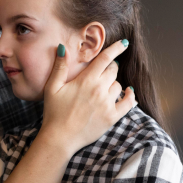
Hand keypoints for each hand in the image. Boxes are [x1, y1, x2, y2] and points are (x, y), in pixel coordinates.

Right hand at [41, 40, 135, 155]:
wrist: (60, 138)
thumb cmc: (54, 113)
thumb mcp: (52, 88)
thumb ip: (59, 67)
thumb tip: (62, 47)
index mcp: (86, 80)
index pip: (105, 58)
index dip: (115, 49)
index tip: (123, 44)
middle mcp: (99, 90)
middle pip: (113, 70)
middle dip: (110, 67)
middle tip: (102, 71)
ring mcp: (107, 104)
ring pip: (118, 85)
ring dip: (113, 84)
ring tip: (103, 88)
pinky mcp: (112, 117)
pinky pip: (128, 103)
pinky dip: (130, 97)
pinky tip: (128, 93)